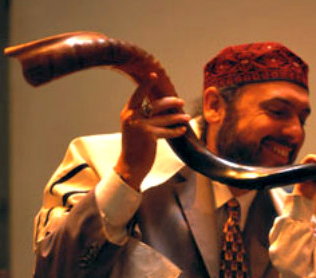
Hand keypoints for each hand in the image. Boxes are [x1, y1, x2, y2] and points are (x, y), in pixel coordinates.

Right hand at [114, 72, 190, 189]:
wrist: (129, 166)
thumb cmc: (134, 148)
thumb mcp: (134, 129)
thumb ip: (143, 117)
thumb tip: (159, 106)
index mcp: (128, 113)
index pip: (138, 94)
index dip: (146, 84)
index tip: (154, 74)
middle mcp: (132, 117)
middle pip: (156, 104)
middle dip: (171, 101)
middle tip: (181, 101)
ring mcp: (140, 126)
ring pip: (165, 118)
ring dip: (178, 118)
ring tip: (187, 118)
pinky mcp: (149, 135)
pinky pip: (167, 131)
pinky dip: (176, 131)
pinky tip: (182, 130)